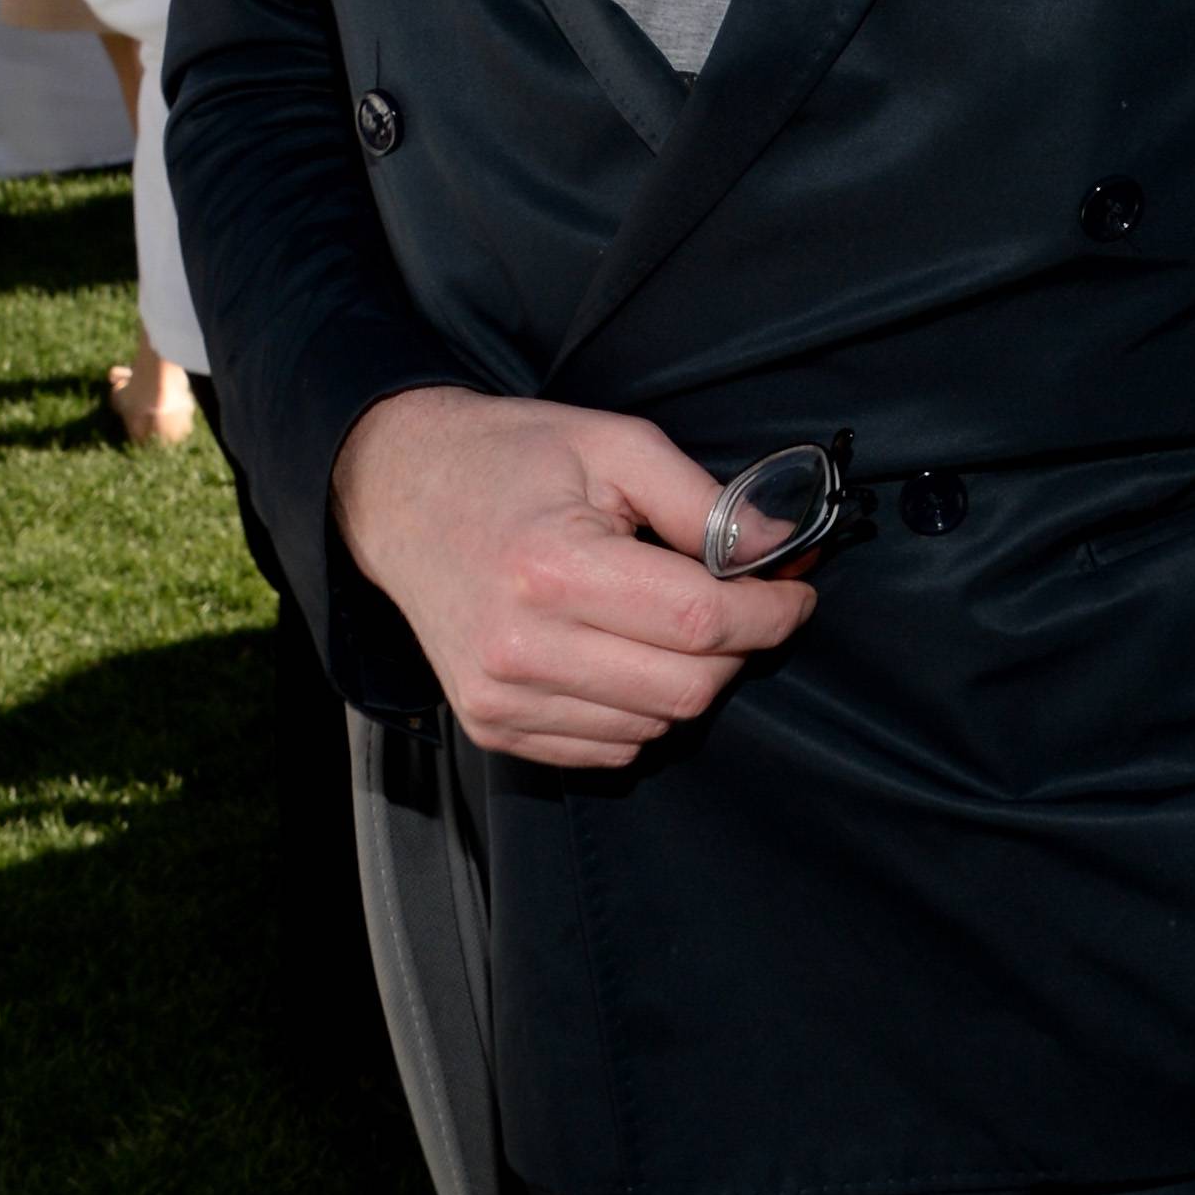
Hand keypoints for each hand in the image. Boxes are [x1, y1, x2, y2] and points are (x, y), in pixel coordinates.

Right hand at [331, 384, 818, 769]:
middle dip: (738, 649)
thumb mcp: (616, 444)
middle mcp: (519, 647)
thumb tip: (781, 549)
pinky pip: (610, 749)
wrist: (398, 492)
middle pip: (687, 688)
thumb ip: (705, 502)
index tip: (796, 592)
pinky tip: (626, 653)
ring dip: (689, 680)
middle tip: (742, 603)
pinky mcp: (492, 726)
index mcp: (552, 568)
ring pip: (655, 727)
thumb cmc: (510, 459)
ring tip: (669, 619)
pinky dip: (642, 709)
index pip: (700, 622)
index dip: (770, 613)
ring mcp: (500, 698)